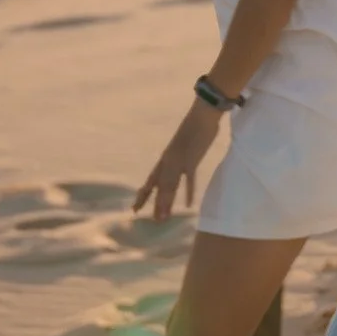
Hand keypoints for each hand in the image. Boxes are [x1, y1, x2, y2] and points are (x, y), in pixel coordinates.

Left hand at [134, 101, 220, 220]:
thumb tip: (180, 162)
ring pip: (170, 186)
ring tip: (164, 218)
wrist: (201, 114)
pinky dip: (188, 192)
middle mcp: (168, 161)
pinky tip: (187, 205)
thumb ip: (179, 154)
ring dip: (167, 203)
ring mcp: (179, 162)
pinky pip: (188, 180)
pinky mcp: (192, 160)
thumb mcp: (181, 143)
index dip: (143, 195)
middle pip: (160, 187)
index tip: (135, 209)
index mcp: (165, 158)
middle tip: (154, 221)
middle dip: (156, 204)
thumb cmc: (194, 126)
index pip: (151, 180)